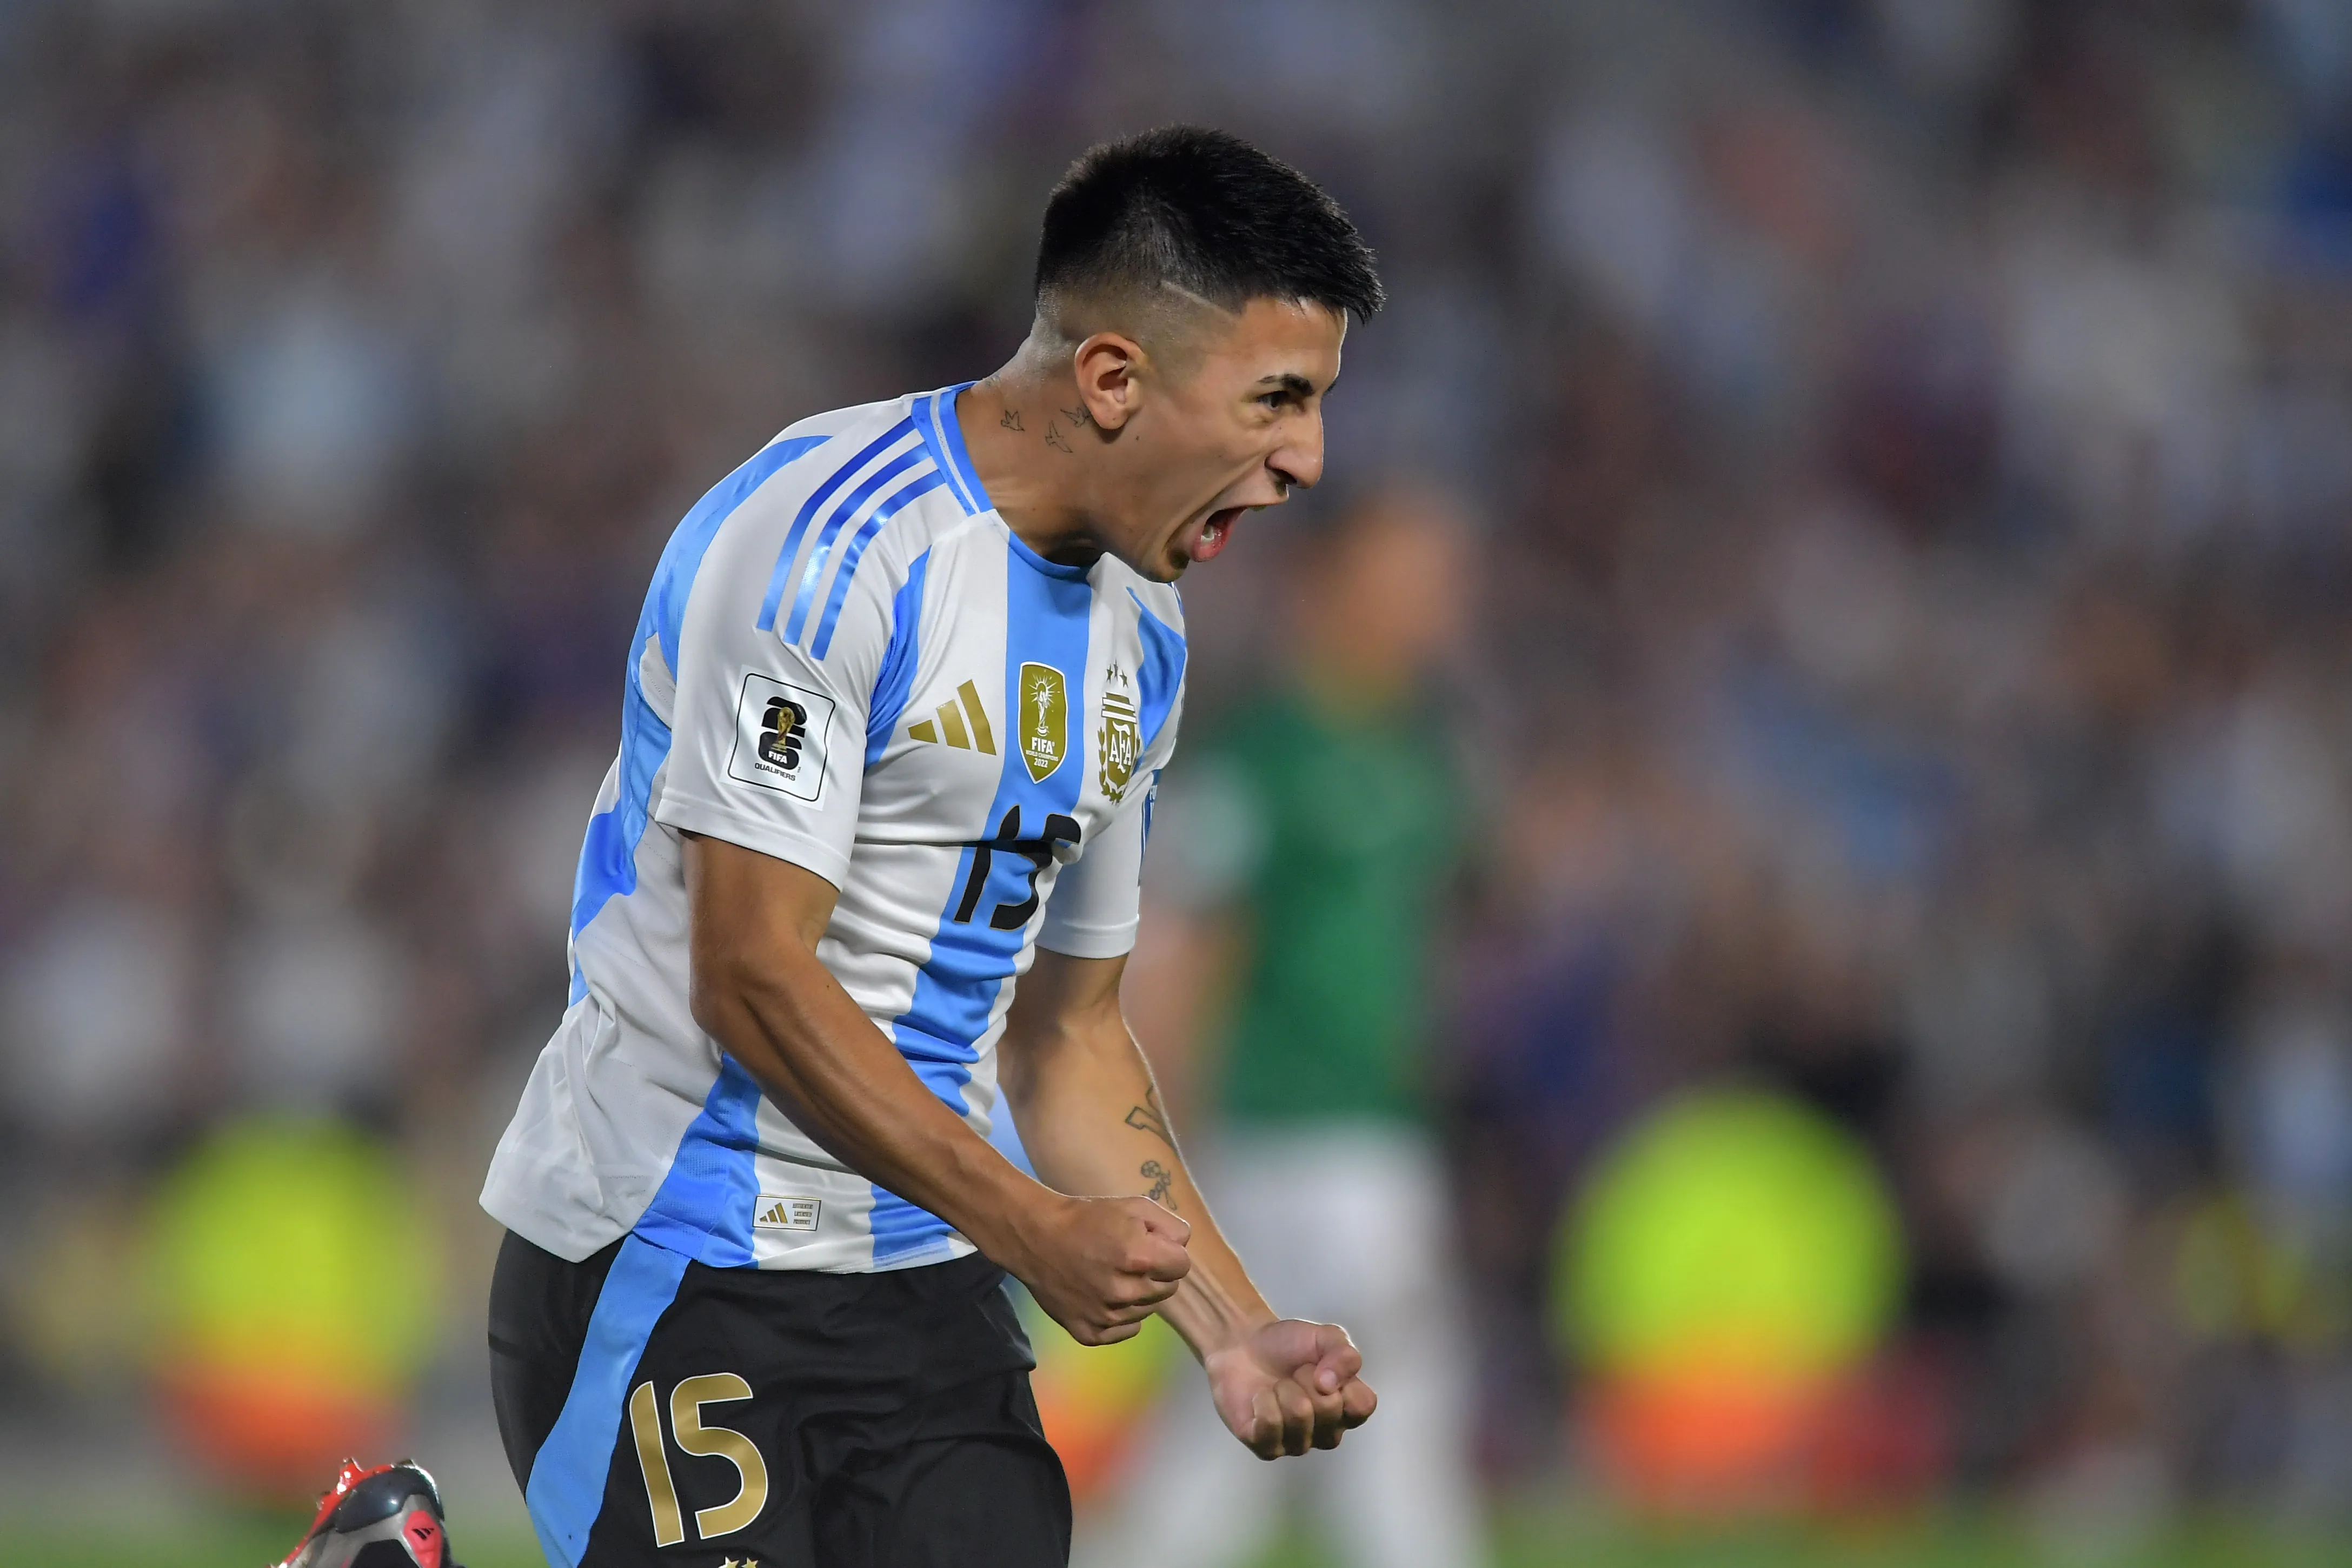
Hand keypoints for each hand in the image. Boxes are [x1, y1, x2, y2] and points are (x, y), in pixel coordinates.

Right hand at [1001, 1194, 1190, 1345]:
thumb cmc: (1087, 1218)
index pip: (1182, 1265)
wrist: (1037, 1237)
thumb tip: (1184, 1247)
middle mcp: (1125, 1292)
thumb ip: (1171, 1226)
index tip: (1150, 1245)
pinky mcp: (1089, 1332)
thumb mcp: (1134, 1206)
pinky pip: (1126, 1329)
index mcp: (1139, 1258)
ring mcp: (1106, 1316)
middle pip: (1167, 1289)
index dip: (1169, 1252)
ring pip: (1148, 1309)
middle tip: (1128, 1257)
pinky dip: (1121, 1315)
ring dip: (1138, 1293)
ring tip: (1112, 1273)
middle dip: (1155, 1272)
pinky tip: (1104, 1294)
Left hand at [1203, 1318, 1376, 1457]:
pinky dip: (1263, 1401)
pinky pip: (1270, 1426)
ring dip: (1283, 1388)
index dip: (1342, 1380)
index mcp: (1347, 1408)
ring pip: (1299, 1416)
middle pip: (1328, 1408)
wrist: (1244, 1345)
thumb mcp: (1326, 1338)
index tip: (1323, 1365)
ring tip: (1276, 1385)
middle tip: (1294, 1372)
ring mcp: (1297, 1443)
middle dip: (1305, 1378)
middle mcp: (1327, 1432)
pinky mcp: (1266, 1447)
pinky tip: (1260, 1397)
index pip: (1362, 1406)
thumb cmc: (1289, 1345)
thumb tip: (1330, 1384)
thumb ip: (1344, 1355)